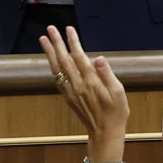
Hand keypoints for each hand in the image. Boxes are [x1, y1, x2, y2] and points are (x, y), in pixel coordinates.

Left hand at [41, 25, 130, 156]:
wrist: (105, 133)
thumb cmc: (116, 113)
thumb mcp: (118, 92)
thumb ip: (107, 74)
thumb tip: (99, 58)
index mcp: (91, 82)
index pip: (79, 57)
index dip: (73, 42)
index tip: (69, 29)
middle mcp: (77, 86)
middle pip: (64, 60)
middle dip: (57, 42)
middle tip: (50, 28)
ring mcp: (70, 92)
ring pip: (57, 69)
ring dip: (49, 53)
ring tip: (43, 39)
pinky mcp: (68, 97)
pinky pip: (57, 79)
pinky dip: (52, 67)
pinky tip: (50, 60)